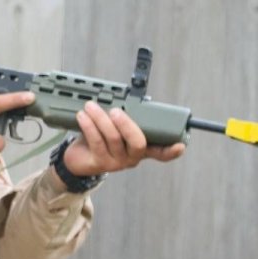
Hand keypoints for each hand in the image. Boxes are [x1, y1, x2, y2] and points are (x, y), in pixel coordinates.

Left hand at [62, 101, 185, 175]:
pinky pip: (96, 142)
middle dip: (127, 124)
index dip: (171, 150)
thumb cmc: (99, 138)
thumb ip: (124, 116)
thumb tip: (125, 95)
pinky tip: (83, 116)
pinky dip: (89, 126)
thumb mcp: (115, 127)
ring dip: (101, 119)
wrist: (77, 158)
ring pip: (114, 139)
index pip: (161, 153)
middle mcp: (132, 157)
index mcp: (141, 148)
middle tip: (115, 110)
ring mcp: (117, 162)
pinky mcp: (100, 163)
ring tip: (91, 106)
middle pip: (138, 143)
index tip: (180, 145)